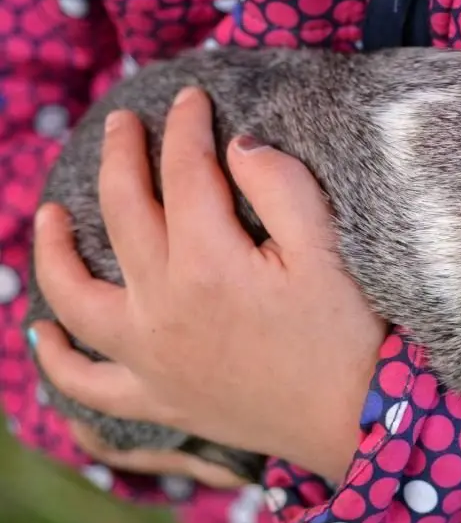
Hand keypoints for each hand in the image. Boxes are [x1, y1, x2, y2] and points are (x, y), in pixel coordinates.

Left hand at [31, 87, 387, 482]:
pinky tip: (43, 332)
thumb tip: (238, 145)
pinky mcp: (156, 398)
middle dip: (122, 156)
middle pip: (123, 213)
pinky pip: (85, 383)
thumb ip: (283, 187)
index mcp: (209, 264)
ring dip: (54, 250)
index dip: (186, 128)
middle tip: (124, 124)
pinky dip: (57, 358)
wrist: (355, 423)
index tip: (192, 99)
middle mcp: (164, 308)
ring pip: (75, 295)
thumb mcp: (329, 252)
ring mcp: (150, 357)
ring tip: (51, 214)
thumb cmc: (347, 337)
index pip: (184, 175)